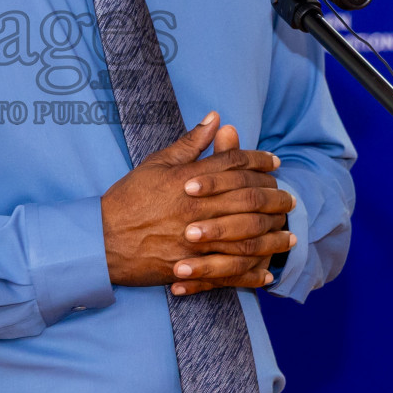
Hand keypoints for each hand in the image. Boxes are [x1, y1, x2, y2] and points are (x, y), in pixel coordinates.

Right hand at [100, 112, 294, 290]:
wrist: (101, 239)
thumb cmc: (128, 199)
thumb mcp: (156, 163)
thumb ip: (190, 143)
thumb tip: (215, 118)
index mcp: (189, 179)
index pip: (234, 164)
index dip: (258, 160)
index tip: (275, 163)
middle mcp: (196, 207)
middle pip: (248, 199)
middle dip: (275, 199)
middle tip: (291, 199)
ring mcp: (195, 239)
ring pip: (245, 237)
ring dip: (271, 237)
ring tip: (289, 237)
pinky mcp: (190, 266)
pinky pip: (228, 272)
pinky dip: (250, 274)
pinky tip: (266, 274)